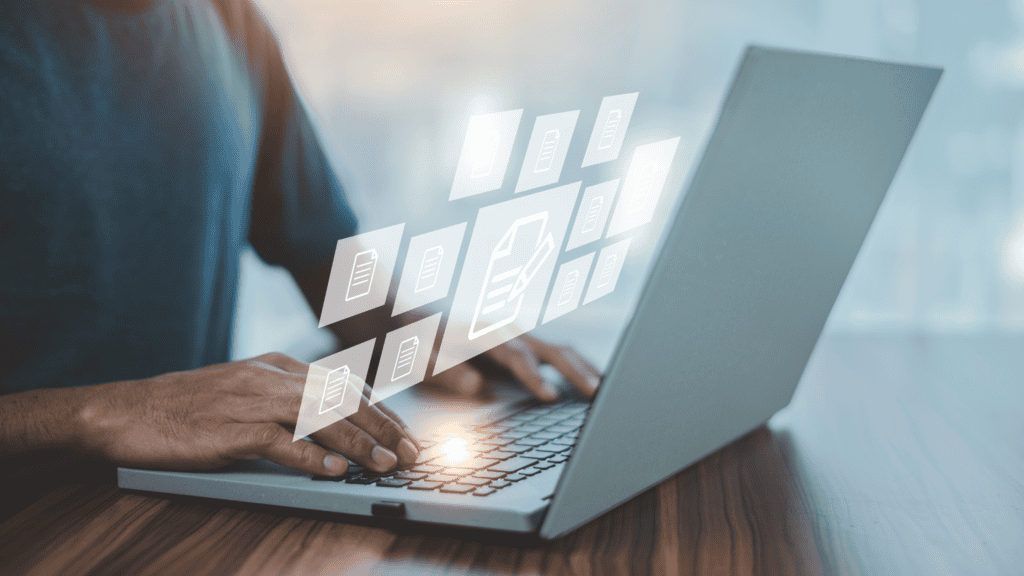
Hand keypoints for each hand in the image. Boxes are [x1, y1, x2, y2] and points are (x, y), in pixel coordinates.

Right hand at [77, 353, 419, 476]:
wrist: (128, 411)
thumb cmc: (188, 406)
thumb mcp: (245, 389)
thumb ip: (287, 399)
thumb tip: (333, 422)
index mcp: (279, 366)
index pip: (344, 384)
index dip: (381, 410)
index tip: (405, 431)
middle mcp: (272, 378)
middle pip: (342, 399)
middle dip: (384, 426)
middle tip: (413, 452)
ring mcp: (252, 401)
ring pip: (321, 418)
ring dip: (360, 442)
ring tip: (388, 463)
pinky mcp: (231, 430)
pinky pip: (281, 443)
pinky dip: (312, 457)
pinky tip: (337, 470)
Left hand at [426, 334, 600, 401]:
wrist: (420, 321)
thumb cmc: (421, 344)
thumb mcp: (424, 360)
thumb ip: (448, 373)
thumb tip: (477, 387)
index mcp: (486, 333)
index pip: (518, 356)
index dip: (535, 377)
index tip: (551, 398)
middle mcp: (509, 332)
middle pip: (550, 349)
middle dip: (575, 371)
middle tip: (595, 393)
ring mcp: (520, 338)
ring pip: (561, 350)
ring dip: (583, 369)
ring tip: (604, 390)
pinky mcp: (525, 347)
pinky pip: (557, 355)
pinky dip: (578, 367)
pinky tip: (593, 381)